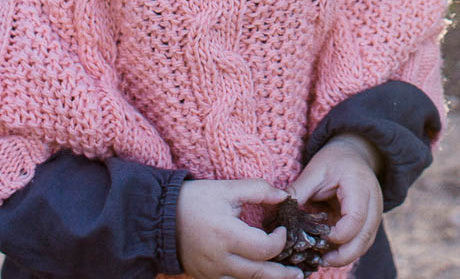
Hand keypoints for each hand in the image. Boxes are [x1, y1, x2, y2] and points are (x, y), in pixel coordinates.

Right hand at [176, 179, 298, 278]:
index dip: (280, 241)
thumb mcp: (226, 189)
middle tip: (300, 274)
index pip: (264, 248)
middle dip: (282, 275)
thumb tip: (284, 196)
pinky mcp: (205, 277)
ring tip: (285, 277)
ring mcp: (212, 272)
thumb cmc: (194, 200)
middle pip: (259, 274)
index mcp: (227, 235)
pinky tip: (259, 275)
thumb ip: (258, 190)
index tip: (283, 230)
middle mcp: (220, 259)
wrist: (159, 219)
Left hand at [290, 135, 384, 270]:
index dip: (337, 234)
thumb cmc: (334, 160)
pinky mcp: (371, 221)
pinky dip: (348, 251)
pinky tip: (330, 252)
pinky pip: (362, 242)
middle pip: (364, 238)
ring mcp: (375, 213)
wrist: (355, 154)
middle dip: (342, 255)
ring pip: (365, 244)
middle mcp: (373, 202)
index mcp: (359, 186)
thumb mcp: (314, 170)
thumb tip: (279, 212)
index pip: (355, 218)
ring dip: (345, 256)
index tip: (317, 237)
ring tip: (322, 259)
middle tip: (320, 260)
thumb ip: (299, 191)